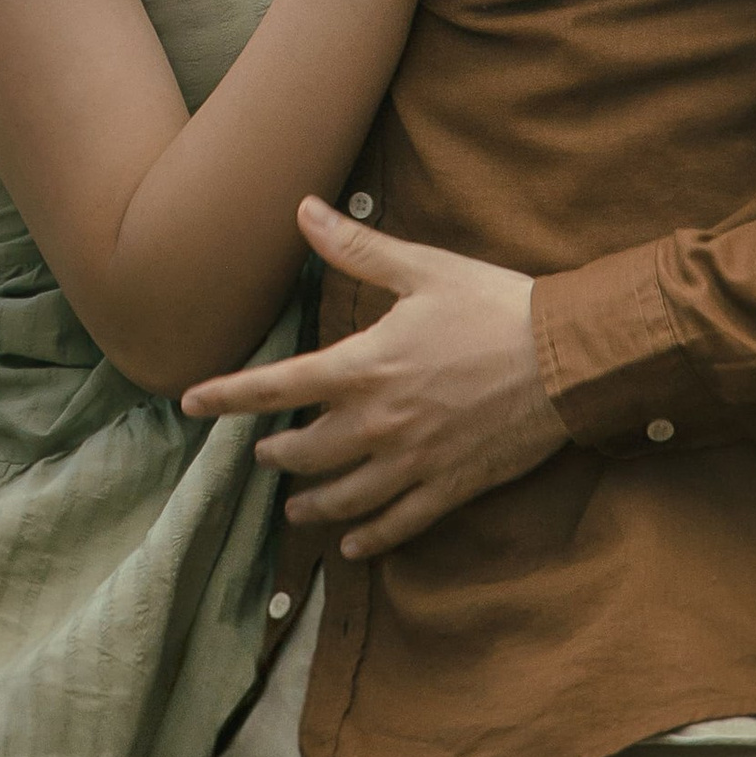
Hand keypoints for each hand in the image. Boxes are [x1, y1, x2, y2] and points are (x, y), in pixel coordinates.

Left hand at [182, 200, 568, 556]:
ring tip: (294, 506)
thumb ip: (357, 249)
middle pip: (305, 451)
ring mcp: (414, 461)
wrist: (566, 361)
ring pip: (344, 496)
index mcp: (365, 367)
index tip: (189, 401)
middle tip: (260, 453)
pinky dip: (369, 538)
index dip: (227, 394)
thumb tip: (302, 211)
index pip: (276, 387)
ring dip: (311, 502)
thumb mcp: (423, 270)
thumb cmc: (495, 308)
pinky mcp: (450, 486)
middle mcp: (379, 423)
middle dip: (275, 453)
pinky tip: (352, 546)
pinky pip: (399, 523)